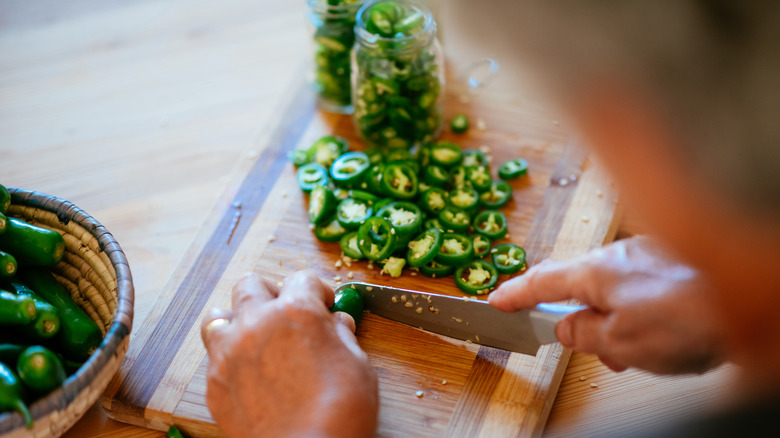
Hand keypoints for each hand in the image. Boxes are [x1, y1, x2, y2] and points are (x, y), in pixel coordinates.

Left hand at [201, 271, 377, 437]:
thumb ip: (341, 336)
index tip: (322, 303)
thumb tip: (336, 324)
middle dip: (271, 293)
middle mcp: (258, 323)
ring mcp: (230, 352)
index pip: (302, 278)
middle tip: (285, 312)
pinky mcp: (215, 382)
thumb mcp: (357, 364)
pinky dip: (229, 357)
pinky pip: (214, 356)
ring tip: (255, 336)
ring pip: (218, 315)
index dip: (317, 290)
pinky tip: (248, 372)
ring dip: (237, 319)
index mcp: (297, 311)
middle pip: (251, 284)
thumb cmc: (340, 412)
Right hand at [489, 236, 725, 373]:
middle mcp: (617, 255)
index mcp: (594, 272)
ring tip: (639, 352)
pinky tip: (663, 334)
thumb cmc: (686, 320)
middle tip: (595, 349)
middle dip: (583, 320)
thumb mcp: (618, 342)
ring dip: (617, 321)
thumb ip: (582, 335)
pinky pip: (641, 286)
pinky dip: (641, 311)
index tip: (496, 300)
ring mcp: (646, 254)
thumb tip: (566, 329)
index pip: (540, 282)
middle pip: (581, 287)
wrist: (749, 301)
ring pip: (615, 290)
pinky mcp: (673, 260)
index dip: (514, 294)